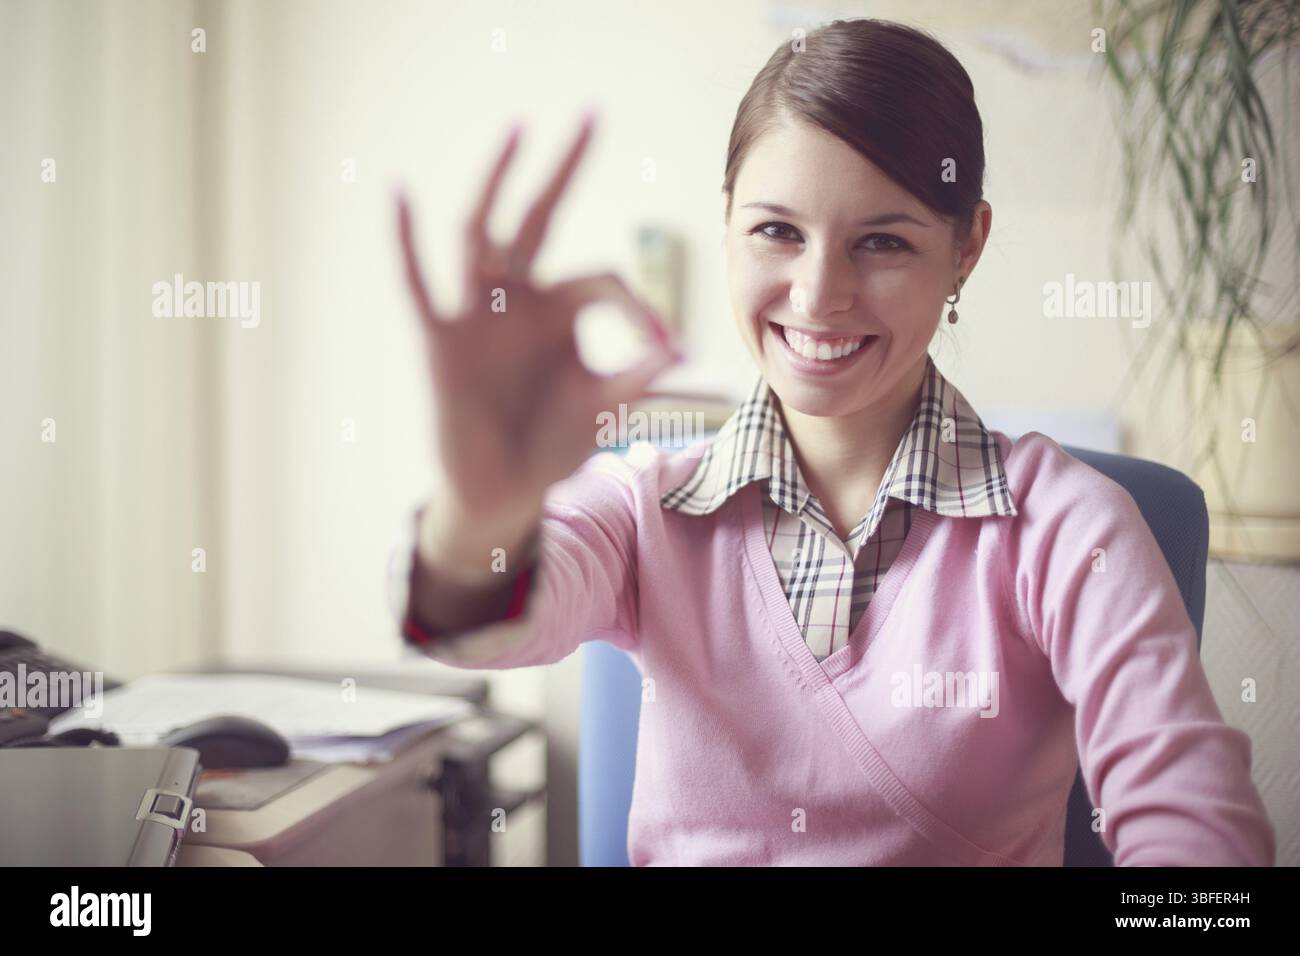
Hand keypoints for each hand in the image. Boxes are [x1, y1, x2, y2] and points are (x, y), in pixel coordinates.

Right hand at [398, 113, 681, 563]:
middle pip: (540, 218)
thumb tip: (682, 349)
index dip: (638, 309)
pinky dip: (406, 241)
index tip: (667, 348)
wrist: (506, 491)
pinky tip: (399, 193)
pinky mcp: (441, 339)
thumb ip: (638, 379)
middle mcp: (518, 300)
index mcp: (560, 311)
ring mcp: (477, 315)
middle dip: (564, 170)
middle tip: (592, 115)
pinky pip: (418, 284)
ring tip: (517, 130)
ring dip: (497, 182)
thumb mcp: (604, 408)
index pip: (603, 281)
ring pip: (481, 233)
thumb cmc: (554, 442)